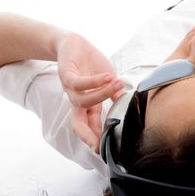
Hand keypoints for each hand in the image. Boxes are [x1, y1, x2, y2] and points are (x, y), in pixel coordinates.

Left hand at [56, 32, 123, 151]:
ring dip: (101, 94)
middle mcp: (78, 100)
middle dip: (87, 134)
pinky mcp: (66, 75)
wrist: (74, 44)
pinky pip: (79, 83)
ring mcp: (71, 89)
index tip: (105, 151)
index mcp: (89, 105)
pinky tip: (107, 77)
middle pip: (78, 123)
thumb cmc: (92, 63)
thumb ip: (116, 94)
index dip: (97, 138)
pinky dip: (94, 82)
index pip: (92, 125)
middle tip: (97, 145)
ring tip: (117, 84)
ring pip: (83, 101)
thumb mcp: (109, 80)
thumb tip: (128, 105)